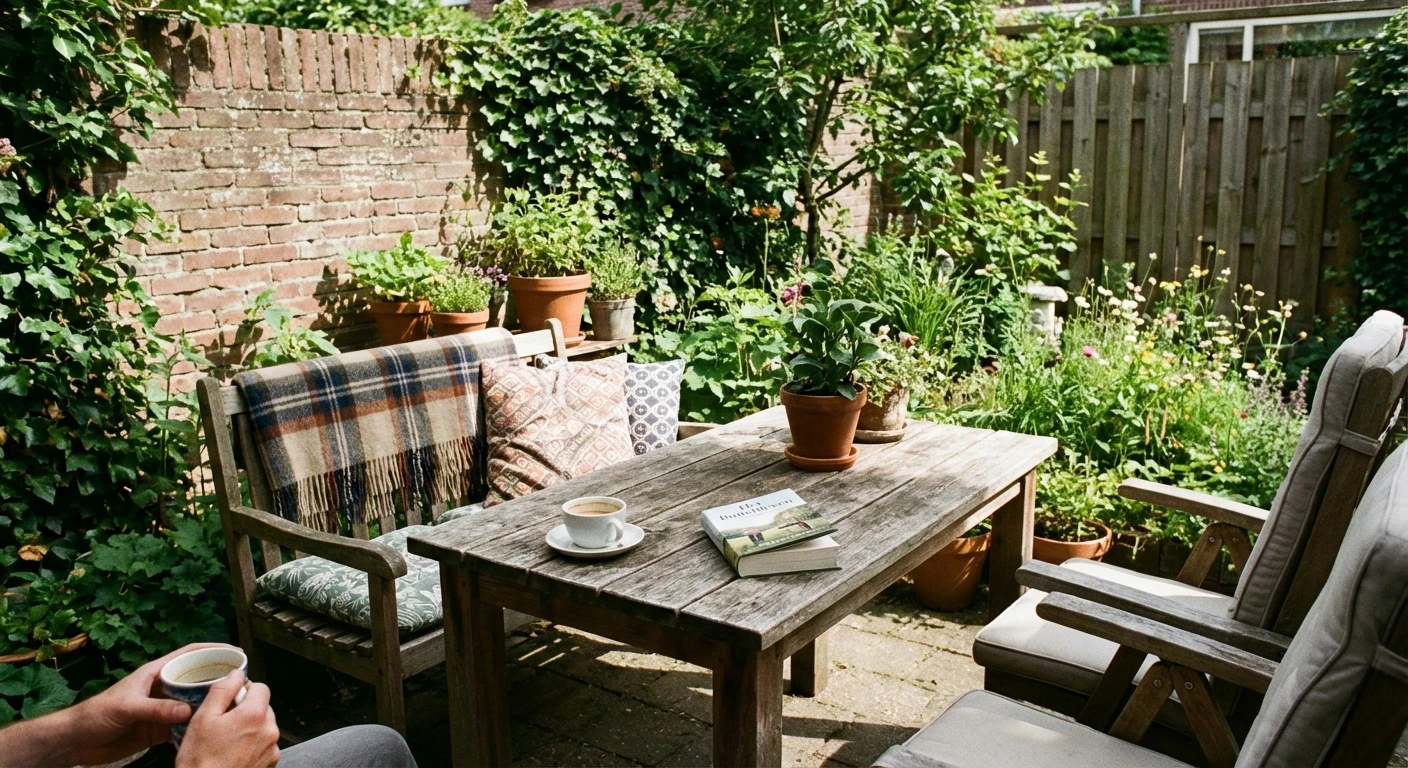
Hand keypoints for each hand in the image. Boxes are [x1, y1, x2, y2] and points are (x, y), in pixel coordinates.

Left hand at [0, 642, 226, 766]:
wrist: (77, 741)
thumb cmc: (95, 714)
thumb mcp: (127, 707)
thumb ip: (157, 709)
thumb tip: (188, 712)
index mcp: (155, 673)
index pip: (189, 654)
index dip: (212, 649)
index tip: (234, 651)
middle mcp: (162, 688)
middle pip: (196, 679)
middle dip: (218, 680)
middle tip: (241, 685)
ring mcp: (162, 709)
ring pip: (193, 704)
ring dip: (209, 707)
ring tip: (231, 709)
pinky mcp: (159, 729)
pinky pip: (184, 728)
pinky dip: (196, 730)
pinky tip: (209, 733)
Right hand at [175, 674, 279, 767]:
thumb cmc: (200, 759)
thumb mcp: (203, 718)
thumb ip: (222, 691)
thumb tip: (236, 674)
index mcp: (255, 715)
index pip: (261, 688)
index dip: (244, 690)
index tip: (231, 699)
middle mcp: (270, 730)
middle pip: (264, 708)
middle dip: (246, 710)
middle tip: (224, 722)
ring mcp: (272, 749)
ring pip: (264, 727)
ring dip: (250, 728)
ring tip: (227, 741)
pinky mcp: (270, 764)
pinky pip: (264, 745)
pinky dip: (253, 745)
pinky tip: (234, 753)